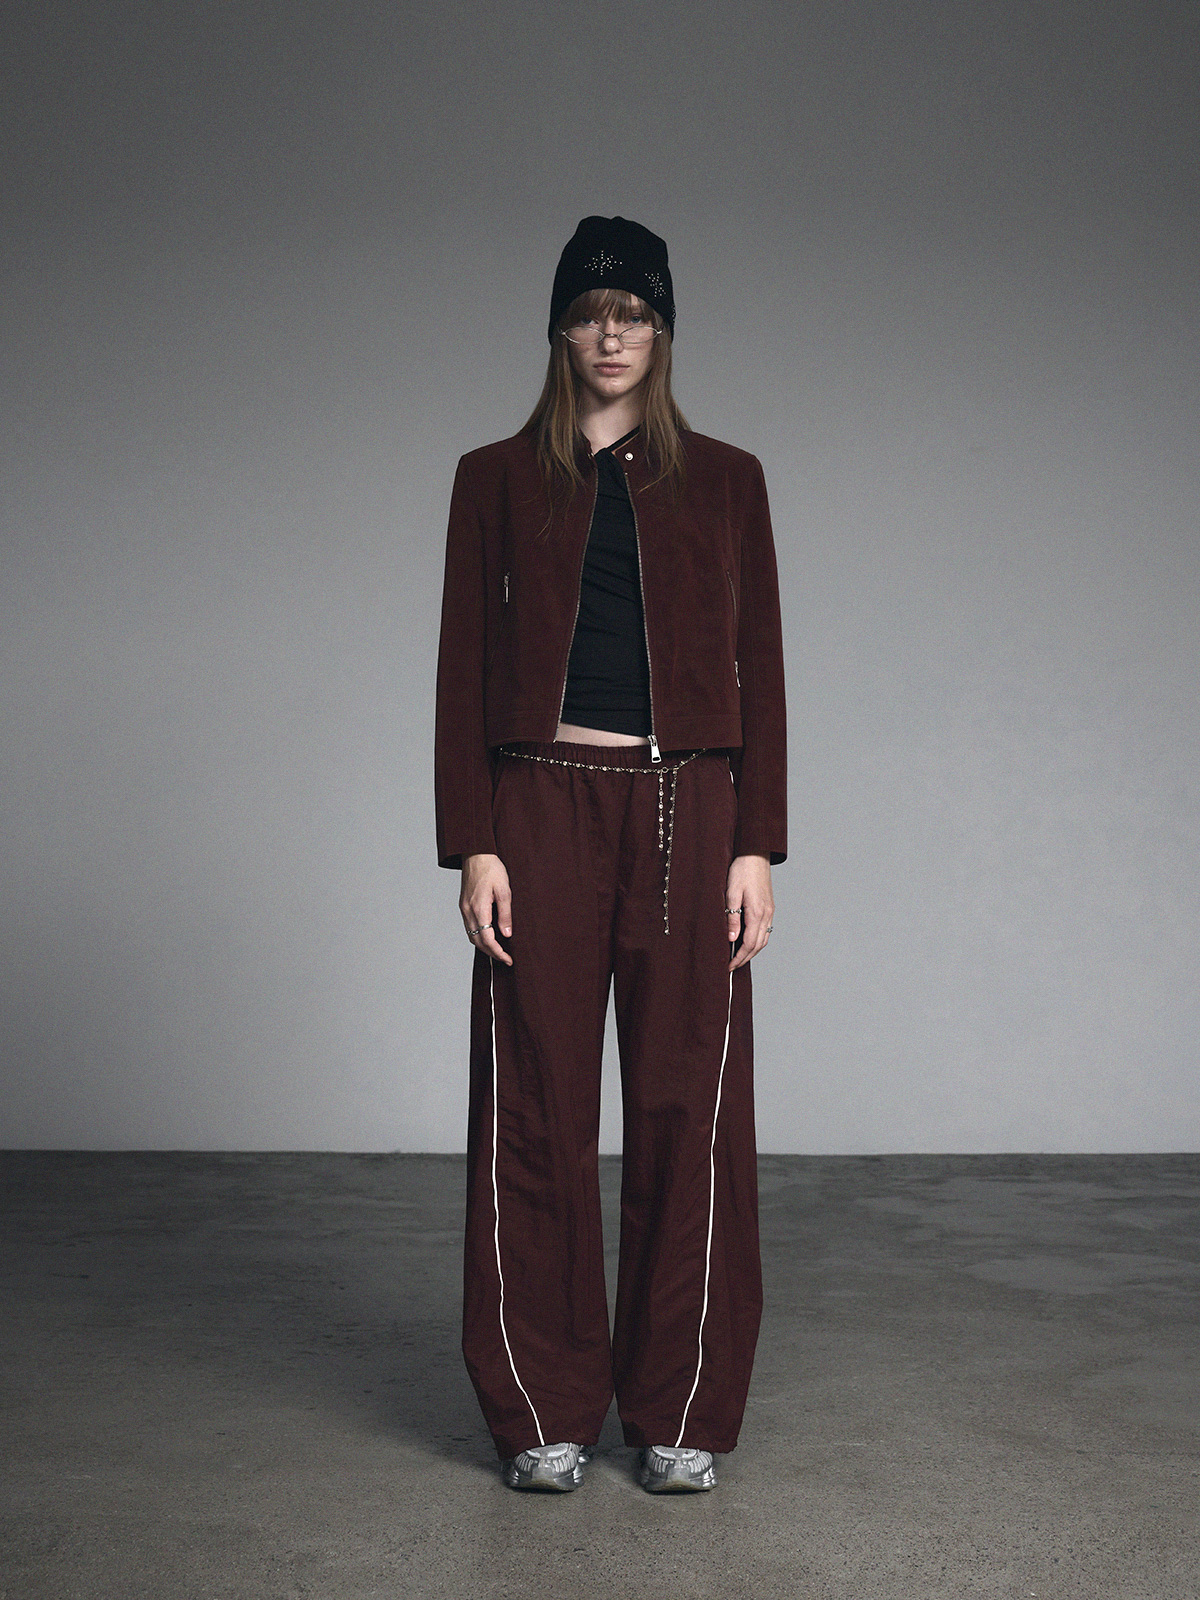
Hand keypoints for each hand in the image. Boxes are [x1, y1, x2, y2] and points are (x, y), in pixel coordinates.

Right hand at [459, 854, 513, 965]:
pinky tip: (488, 935)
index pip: (487, 939)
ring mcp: (464, 908)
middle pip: (477, 941)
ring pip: (472, 935)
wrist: (476, 853)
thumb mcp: (505, 890)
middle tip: (506, 958)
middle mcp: (468, 911)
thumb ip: (505, 914)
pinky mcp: (463, 904)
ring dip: (484, 945)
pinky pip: (469, 926)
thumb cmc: (492, 868)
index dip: (498, 953)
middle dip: (491, 953)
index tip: (508, 960)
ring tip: (499, 950)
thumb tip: (507, 935)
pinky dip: (479, 935)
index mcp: (479, 908)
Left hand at [725, 854, 772, 970]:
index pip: (749, 943)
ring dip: (752, 951)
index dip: (739, 957)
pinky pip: (766, 930)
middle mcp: (766, 914)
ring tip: (738, 957)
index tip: (729, 966)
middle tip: (732, 966)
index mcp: (757, 913)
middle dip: (745, 958)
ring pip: (764, 939)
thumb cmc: (741, 871)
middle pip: (758, 945)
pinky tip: (748, 941)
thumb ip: (732, 917)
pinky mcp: (769, 907)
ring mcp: (770, 911)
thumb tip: (732, 939)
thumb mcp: (731, 893)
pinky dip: (757, 941)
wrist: (755, 854)